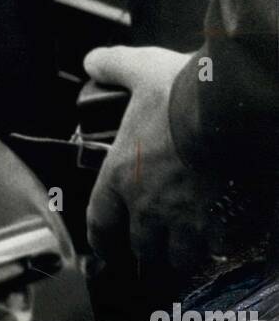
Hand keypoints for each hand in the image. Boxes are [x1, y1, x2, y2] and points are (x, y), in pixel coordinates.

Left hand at [84, 45, 215, 283]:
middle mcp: (149, 206)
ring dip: (181, 250)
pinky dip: (216, 245)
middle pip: (141, 248)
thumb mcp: (140, 69)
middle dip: (147, 244)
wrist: (230, 110)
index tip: (106, 243)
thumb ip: (112, 66)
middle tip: (155, 236)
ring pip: (180, 257)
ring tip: (188, 239)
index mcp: (121, 174)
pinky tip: (219, 232)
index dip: (101, 238)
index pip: (99, 223)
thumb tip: (92, 63)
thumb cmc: (180, 92)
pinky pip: (216, 250)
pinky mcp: (222, 225)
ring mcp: (187, 220)